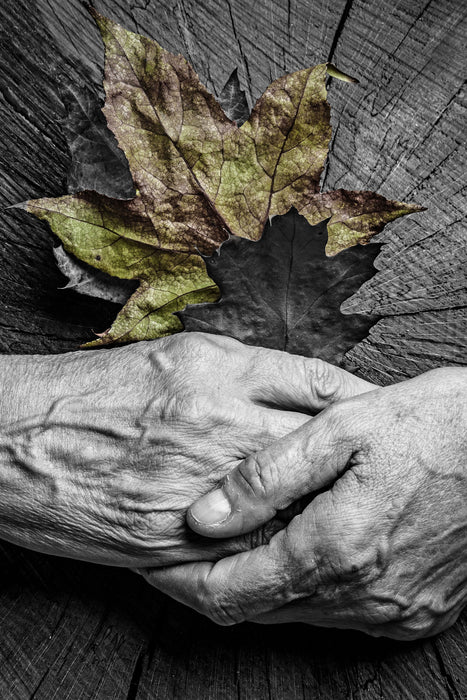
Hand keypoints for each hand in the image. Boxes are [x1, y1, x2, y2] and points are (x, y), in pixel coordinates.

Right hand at [0, 332, 372, 566]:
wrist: (20, 439)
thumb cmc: (94, 391)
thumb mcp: (176, 357)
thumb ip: (244, 371)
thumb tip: (296, 389)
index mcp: (219, 372)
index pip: (318, 382)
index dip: (358, 397)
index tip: (374, 408)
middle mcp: (220, 425)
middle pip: (320, 445)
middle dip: (355, 456)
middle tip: (375, 463)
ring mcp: (203, 485)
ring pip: (294, 503)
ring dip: (322, 505)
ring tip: (339, 506)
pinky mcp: (179, 540)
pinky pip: (250, 548)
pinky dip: (276, 543)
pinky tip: (286, 539)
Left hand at [140, 367, 466, 639]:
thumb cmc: (429, 426)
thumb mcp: (341, 429)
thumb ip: (266, 477)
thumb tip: (202, 516)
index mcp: (335, 549)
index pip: (228, 591)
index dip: (181, 580)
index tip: (154, 560)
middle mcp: (363, 595)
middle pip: (258, 609)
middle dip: (214, 582)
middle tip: (187, 548)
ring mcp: (394, 609)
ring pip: (296, 613)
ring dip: (259, 584)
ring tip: (235, 543)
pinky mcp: (417, 609)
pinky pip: (340, 613)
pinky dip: (307, 589)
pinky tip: (302, 549)